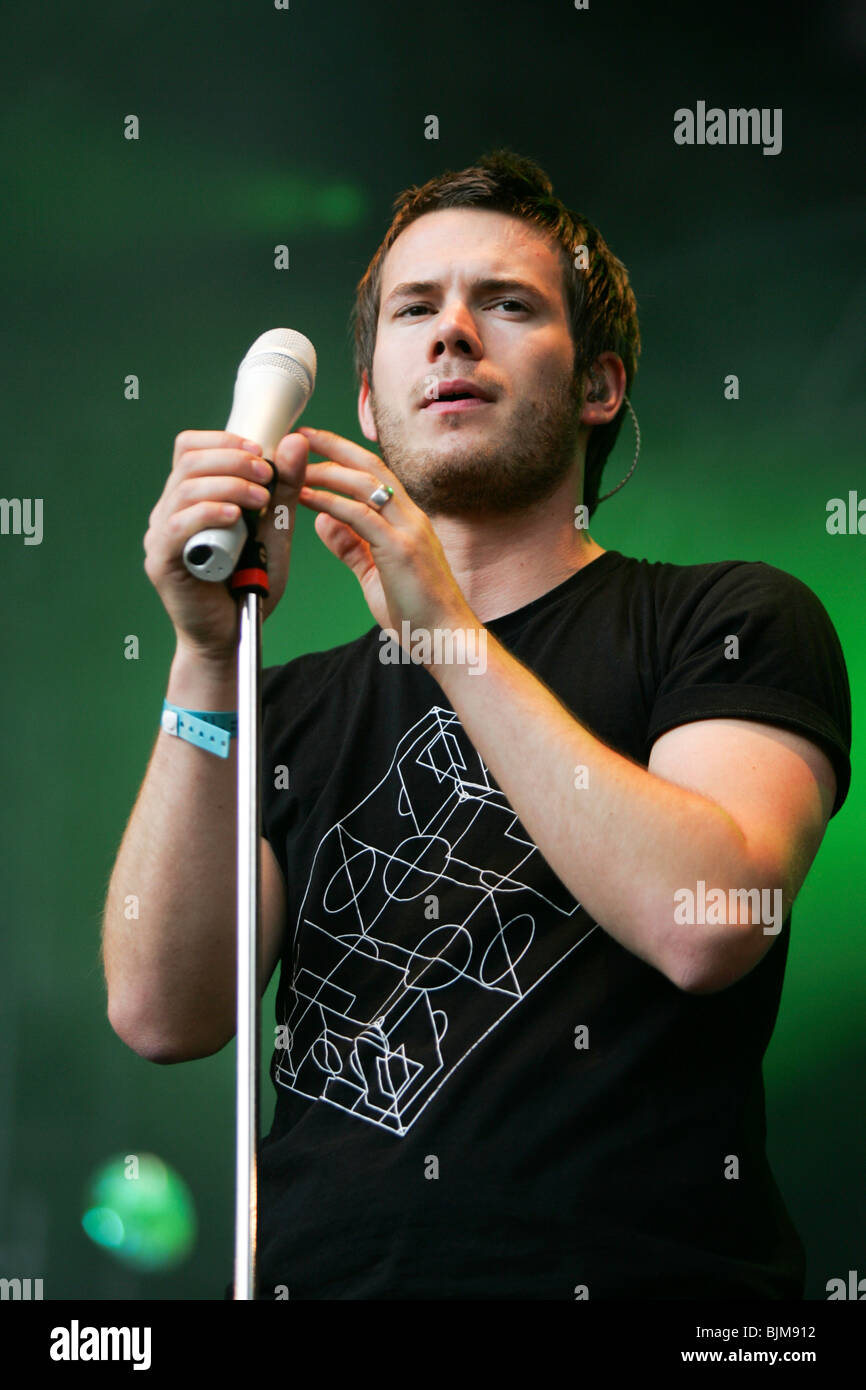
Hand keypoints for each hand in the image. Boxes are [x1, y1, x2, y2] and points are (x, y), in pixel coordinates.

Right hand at [144, 429, 308, 661]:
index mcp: (190, 499)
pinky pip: (177, 526)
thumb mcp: (275, 530)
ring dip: (228, 484)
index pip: (190, 448)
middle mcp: (169, 512)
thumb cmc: (249, 585)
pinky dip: (207, 514)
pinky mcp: (162, 562)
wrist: (232, 637)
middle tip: (266, 473)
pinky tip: (234, 518)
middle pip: (188, 461)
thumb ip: (284, 490)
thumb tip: (297, 440)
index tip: (261, 450)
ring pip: (184, 489)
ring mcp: (161, 536)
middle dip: (232, 458)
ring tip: (259, 498)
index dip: (224, 440)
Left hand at [295, 426, 473, 643]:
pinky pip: (360, 516)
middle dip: (333, 446)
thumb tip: (323, 520)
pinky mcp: (401, 549)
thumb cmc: (417, 613)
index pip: (375, 475)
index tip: (314, 445)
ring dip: (325, 470)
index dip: (344, 456)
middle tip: (300, 434)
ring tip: (294, 464)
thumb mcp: (375, 574)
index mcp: (408, 521)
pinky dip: (329, 502)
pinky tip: (305, 497)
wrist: (447, 640)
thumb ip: (352, 546)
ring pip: (364, 484)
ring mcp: (409, 530)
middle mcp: (411, 517)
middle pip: (370, 466)